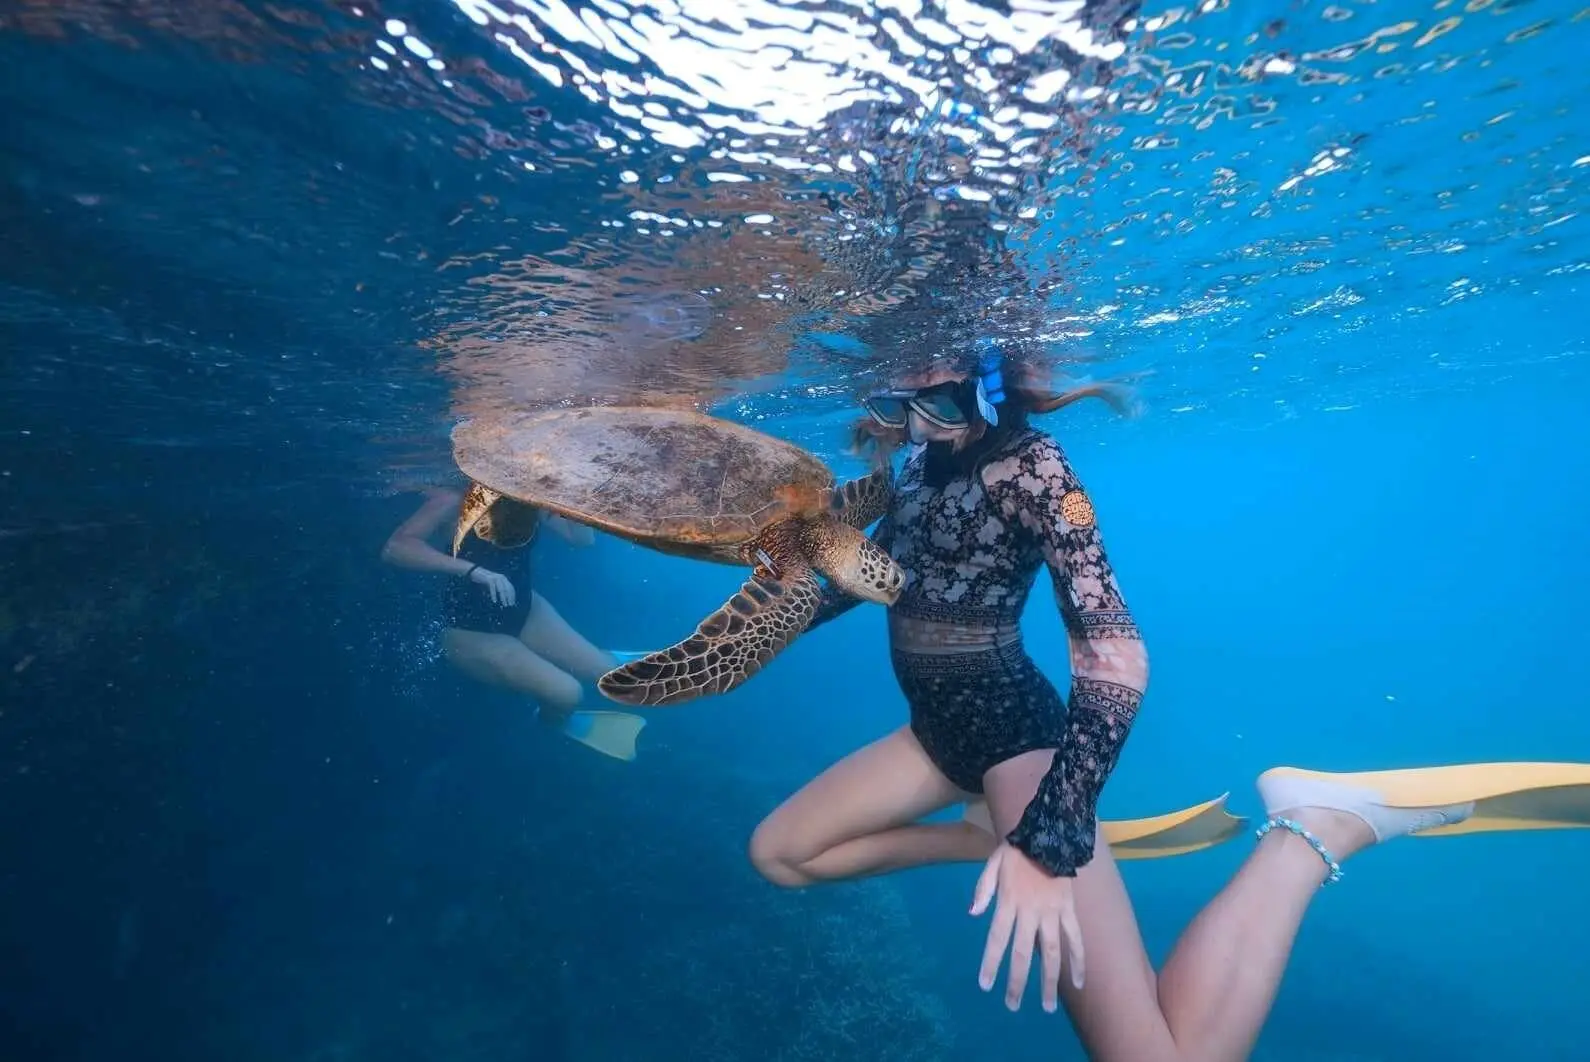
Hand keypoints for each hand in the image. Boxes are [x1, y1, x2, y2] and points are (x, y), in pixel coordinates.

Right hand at [468, 566, 515, 607]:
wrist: (475, 571)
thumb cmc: (484, 580)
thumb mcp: (493, 585)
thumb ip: (498, 590)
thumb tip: (503, 600)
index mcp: (504, 578)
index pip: (511, 588)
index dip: (512, 596)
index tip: (513, 603)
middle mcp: (501, 577)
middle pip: (508, 589)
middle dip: (509, 598)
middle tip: (510, 606)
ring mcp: (495, 578)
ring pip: (501, 589)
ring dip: (503, 598)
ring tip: (504, 605)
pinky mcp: (489, 579)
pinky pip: (493, 588)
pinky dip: (494, 595)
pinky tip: (494, 601)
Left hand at [970, 841, 1084, 1012]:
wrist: (1049, 833)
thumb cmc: (1017, 851)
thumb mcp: (992, 863)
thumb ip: (982, 889)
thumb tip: (973, 914)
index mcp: (1009, 902)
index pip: (997, 938)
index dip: (991, 962)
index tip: (985, 985)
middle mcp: (1030, 912)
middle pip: (1022, 953)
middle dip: (1017, 982)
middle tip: (1011, 1006)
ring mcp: (1052, 913)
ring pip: (1051, 953)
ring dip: (1049, 982)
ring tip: (1046, 1006)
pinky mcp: (1069, 911)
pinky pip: (1075, 939)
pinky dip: (1078, 961)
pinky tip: (1079, 982)